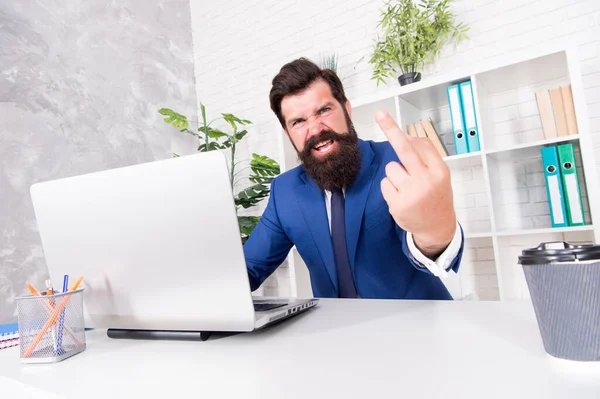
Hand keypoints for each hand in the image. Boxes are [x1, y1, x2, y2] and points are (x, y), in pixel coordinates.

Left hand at [376, 110, 456, 258]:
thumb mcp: (440, 175)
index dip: (405, 133)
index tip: (386, 116)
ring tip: (407, 187)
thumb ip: (426, 157)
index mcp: (439, 171)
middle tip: (380, 113)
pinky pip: (385, 184)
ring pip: (391, 168)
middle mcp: (426, 180)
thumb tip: (408, 137)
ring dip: (395, 174)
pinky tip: (401, 197)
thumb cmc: (436, 195)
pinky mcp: (397, 203)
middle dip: (391, 129)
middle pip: (404, 149)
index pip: (421, 144)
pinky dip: (390, 188)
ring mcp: (411, 192)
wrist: (437, 226)